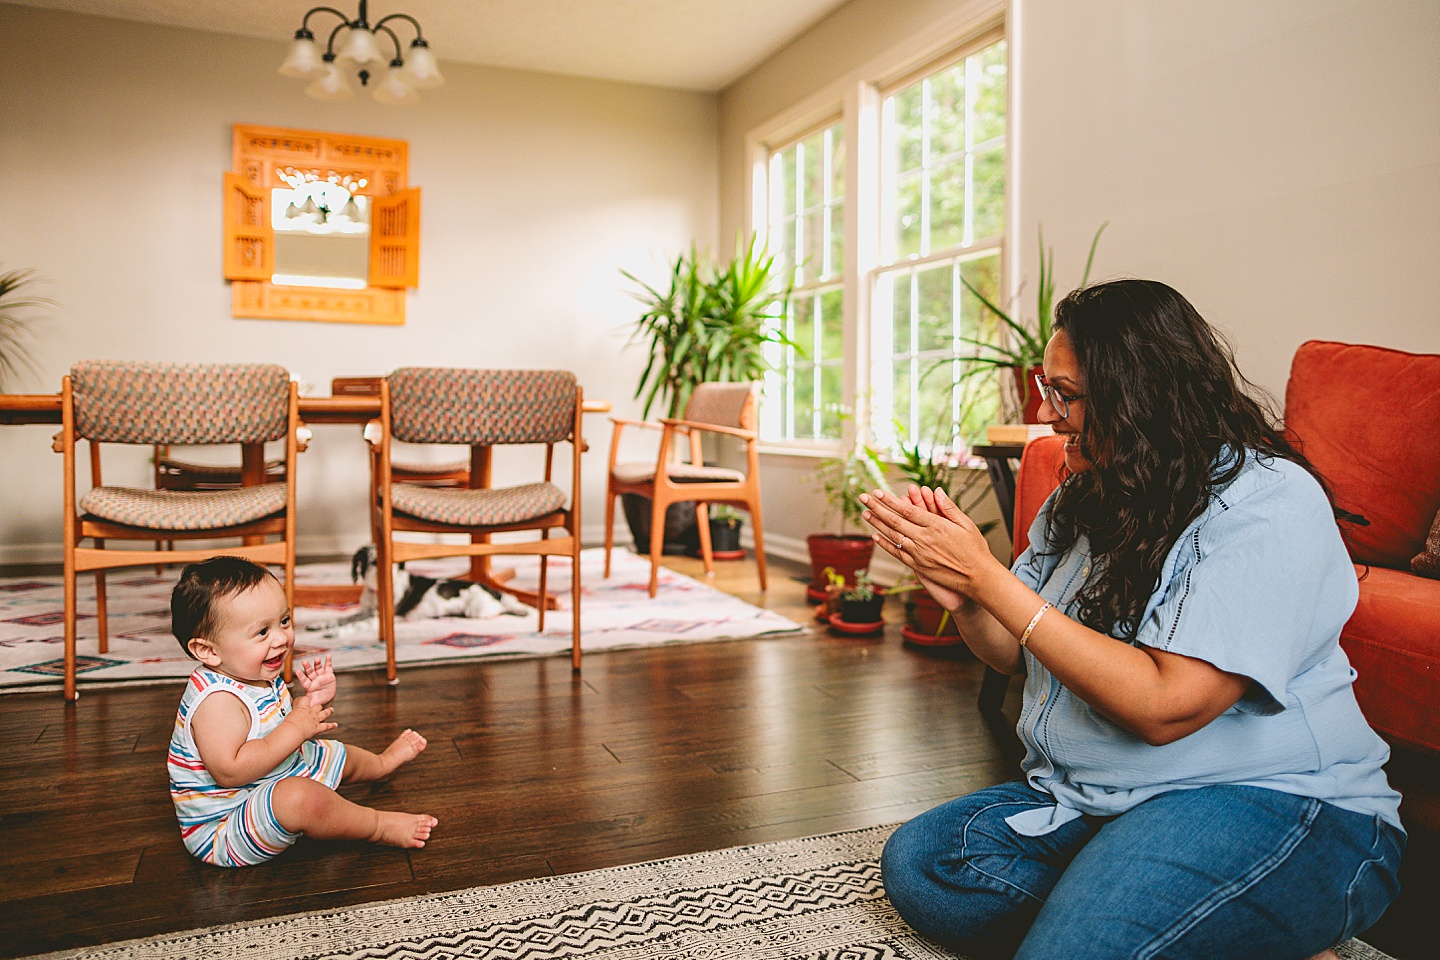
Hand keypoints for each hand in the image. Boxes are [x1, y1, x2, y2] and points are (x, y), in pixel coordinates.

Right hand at [285, 695, 336, 740]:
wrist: (293, 730)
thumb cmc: (287, 725)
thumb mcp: (288, 717)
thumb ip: (290, 716)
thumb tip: (286, 719)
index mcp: (302, 709)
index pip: (306, 700)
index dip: (307, 699)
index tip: (308, 699)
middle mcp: (310, 713)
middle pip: (318, 706)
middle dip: (319, 706)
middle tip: (320, 706)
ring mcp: (315, 720)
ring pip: (325, 713)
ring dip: (329, 711)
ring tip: (332, 710)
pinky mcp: (318, 727)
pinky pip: (327, 726)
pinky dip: (332, 725)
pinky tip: (335, 725)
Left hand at [297, 654, 335, 707]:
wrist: (326, 699)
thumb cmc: (317, 701)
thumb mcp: (312, 704)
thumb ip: (307, 704)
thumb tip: (301, 709)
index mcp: (309, 686)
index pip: (304, 680)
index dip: (301, 676)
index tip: (297, 671)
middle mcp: (314, 679)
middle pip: (310, 672)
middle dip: (307, 667)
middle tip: (304, 662)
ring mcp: (321, 676)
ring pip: (318, 668)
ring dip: (317, 663)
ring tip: (317, 659)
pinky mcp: (328, 674)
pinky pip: (328, 667)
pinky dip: (328, 661)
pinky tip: (328, 656)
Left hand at [860, 485, 1002, 603]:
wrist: (978, 578)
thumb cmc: (975, 551)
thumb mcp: (967, 524)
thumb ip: (949, 508)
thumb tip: (937, 491)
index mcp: (936, 526)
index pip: (907, 509)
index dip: (890, 500)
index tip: (878, 492)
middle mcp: (924, 539)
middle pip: (894, 520)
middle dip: (877, 508)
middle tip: (863, 498)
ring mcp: (919, 553)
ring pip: (893, 535)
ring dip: (877, 523)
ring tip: (865, 513)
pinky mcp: (918, 566)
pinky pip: (897, 553)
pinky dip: (885, 544)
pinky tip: (875, 536)